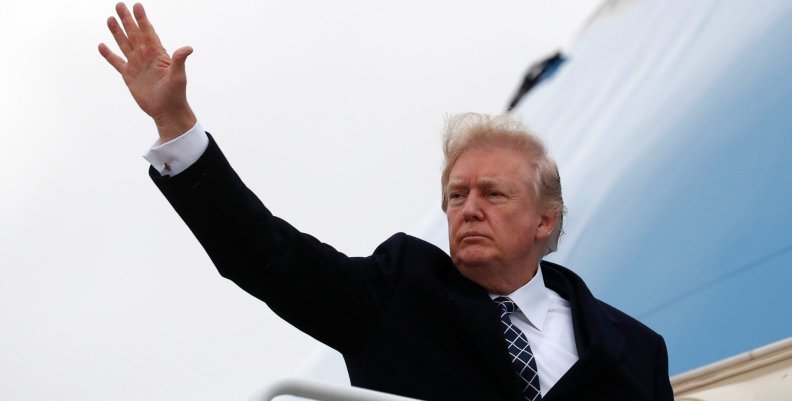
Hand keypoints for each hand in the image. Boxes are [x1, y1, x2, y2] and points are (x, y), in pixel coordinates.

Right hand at [99, 2, 196, 141]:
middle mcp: (146, 56)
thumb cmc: (176, 94)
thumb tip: (188, 48)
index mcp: (157, 54)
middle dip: (127, 19)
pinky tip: (101, 45)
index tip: (137, 5)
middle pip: (134, 34)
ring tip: (110, 18)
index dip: (142, 19)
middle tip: (119, 4)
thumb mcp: (179, 76)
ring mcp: (136, 65)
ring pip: (124, 44)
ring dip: (117, 32)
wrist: (167, 111)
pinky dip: (108, 55)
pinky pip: (116, 62)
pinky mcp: (129, 76)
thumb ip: (179, 60)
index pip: (148, 32)